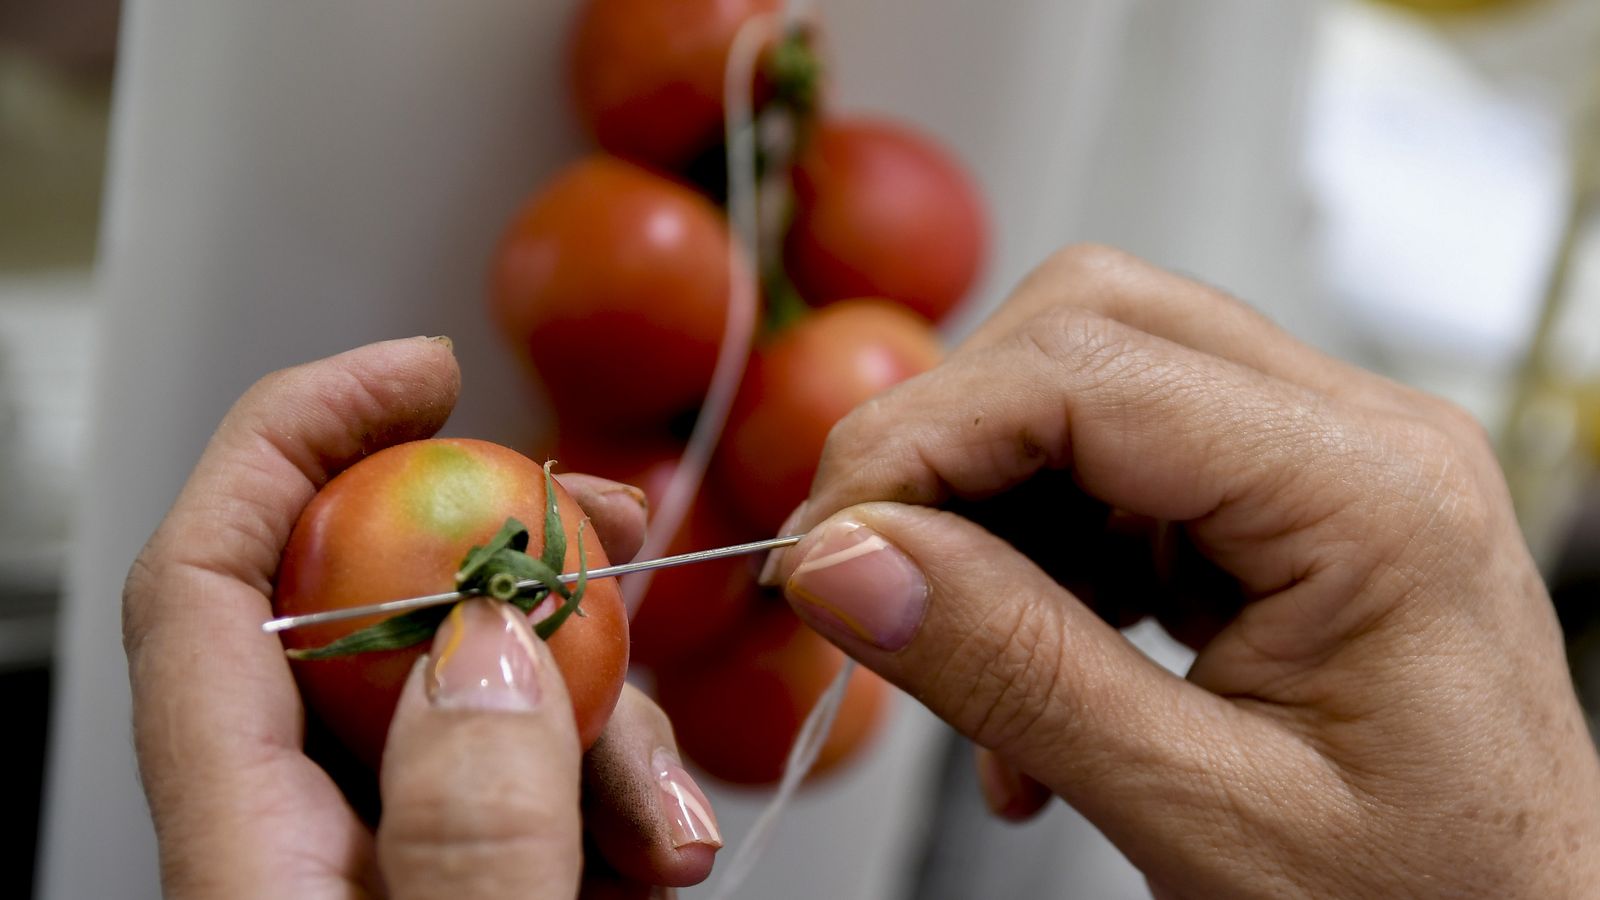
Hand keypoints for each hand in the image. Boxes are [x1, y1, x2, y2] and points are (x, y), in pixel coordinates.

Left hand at [124, 338, 721, 898]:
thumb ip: (473, 830)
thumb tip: (493, 645)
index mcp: (248, 855)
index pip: (208, 582)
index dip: (299, 434)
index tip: (424, 372)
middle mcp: (300, 843)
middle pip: (374, 621)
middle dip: (516, 562)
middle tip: (617, 531)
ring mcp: (382, 868)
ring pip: (481, 711)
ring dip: (606, 734)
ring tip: (668, 834)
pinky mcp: (454, 892)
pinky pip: (529, 794)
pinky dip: (607, 805)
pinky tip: (653, 860)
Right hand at [763, 245, 1599, 896]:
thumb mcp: (1205, 816)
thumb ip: (1016, 675)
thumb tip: (846, 562)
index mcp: (1371, 493)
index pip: (1087, 370)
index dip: (920, 441)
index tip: (823, 547)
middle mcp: (1358, 443)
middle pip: (1088, 333)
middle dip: (949, 446)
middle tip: (868, 571)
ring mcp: (1323, 470)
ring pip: (1087, 394)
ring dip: (988, 517)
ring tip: (970, 669)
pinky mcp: (1283, 517)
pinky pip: (1114, 478)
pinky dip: (1036, 563)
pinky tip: (1031, 680)